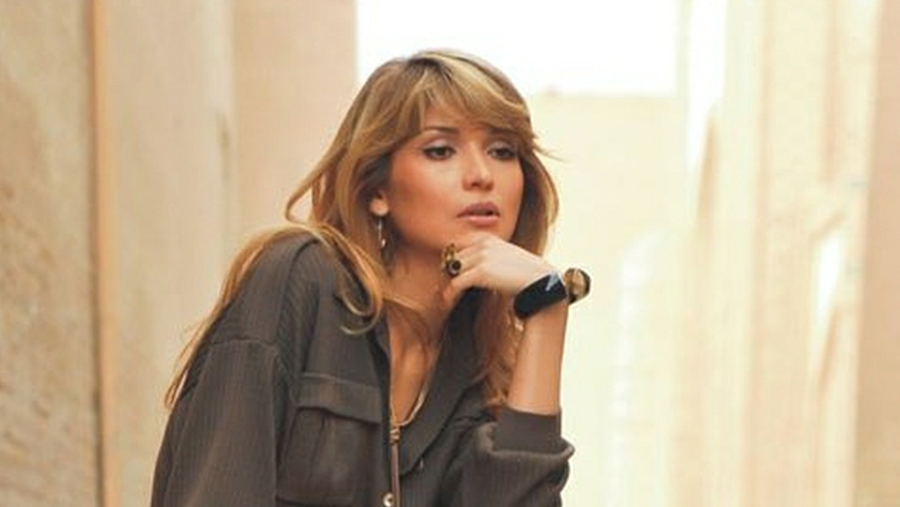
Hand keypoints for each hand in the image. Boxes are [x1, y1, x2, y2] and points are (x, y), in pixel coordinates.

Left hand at [441, 233, 556, 304]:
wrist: (540, 282)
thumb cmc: (525, 275)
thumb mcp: (505, 258)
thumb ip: (489, 258)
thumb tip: (469, 270)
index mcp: (489, 238)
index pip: (460, 245)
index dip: (454, 260)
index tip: (452, 273)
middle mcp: (484, 244)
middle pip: (454, 257)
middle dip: (450, 272)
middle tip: (449, 286)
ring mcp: (482, 256)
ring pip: (453, 270)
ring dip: (449, 283)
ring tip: (447, 296)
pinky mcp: (481, 272)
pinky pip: (455, 283)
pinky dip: (449, 294)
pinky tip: (448, 301)